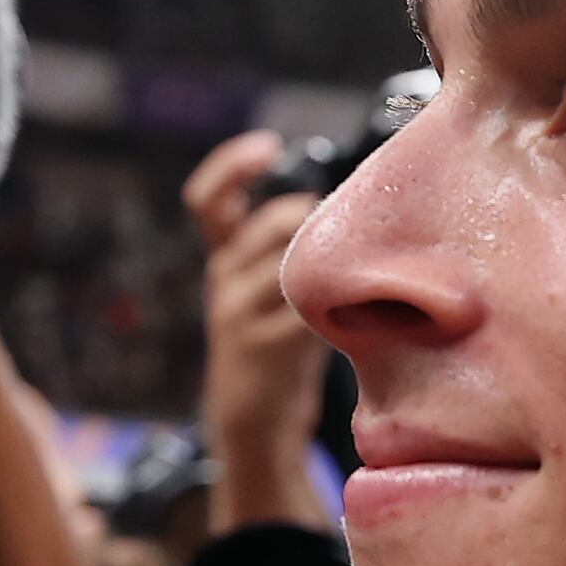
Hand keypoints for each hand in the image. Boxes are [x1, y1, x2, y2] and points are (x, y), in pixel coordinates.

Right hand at [184, 132, 333, 507]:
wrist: (252, 419)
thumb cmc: (276, 343)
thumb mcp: (268, 287)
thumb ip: (287, 246)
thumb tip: (351, 198)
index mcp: (225, 257)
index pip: (208, 198)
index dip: (232, 165)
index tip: (267, 147)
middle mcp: (224, 277)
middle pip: (274, 222)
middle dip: (320, 220)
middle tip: (353, 235)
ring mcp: (239, 312)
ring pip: (294, 261)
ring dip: (334, 262)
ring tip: (358, 277)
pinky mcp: (265, 345)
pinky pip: (309, 307)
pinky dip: (340, 304)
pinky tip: (357, 314)